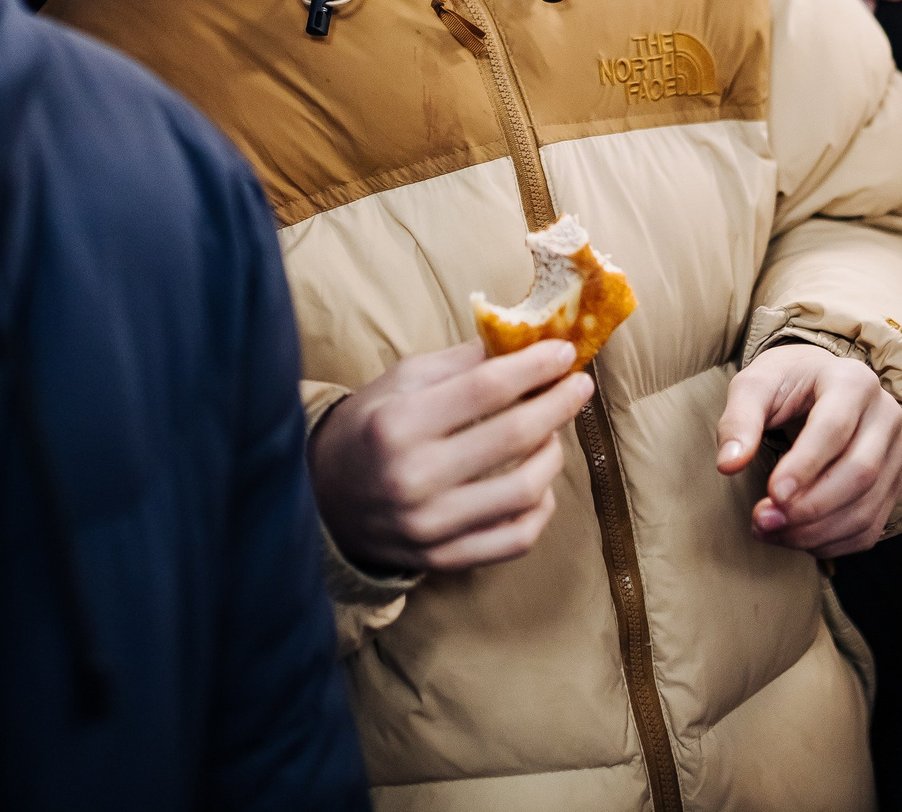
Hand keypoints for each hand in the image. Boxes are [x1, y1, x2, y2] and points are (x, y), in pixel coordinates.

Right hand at [309, 340, 591, 573]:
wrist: (323, 499)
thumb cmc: (368, 428)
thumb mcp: (400, 381)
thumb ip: (462, 363)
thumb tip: (526, 342)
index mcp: (398, 423)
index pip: (486, 388)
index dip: (534, 366)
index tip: (564, 353)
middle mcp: (414, 477)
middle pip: (514, 436)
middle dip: (558, 404)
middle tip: (579, 386)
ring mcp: (430, 526)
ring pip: (526, 491)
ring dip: (553, 454)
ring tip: (553, 434)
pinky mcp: (444, 559)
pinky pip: (517, 539)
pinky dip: (541, 508)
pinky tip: (539, 484)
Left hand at [716, 344, 901, 557]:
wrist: (817, 381)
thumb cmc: (784, 382)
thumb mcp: (754, 386)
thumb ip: (739, 420)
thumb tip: (729, 464)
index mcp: (853, 381)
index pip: (835, 429)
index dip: (805, 467)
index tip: (772, 494)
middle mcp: (885, 415)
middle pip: (860, 472)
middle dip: (810, 507)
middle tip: (763, 520)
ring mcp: (895, 451)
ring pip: (867, 506)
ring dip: (816, 531)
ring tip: (770, 531)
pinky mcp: (893, 483)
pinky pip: (870, 527)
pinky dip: (831, 542)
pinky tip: (794, 538)